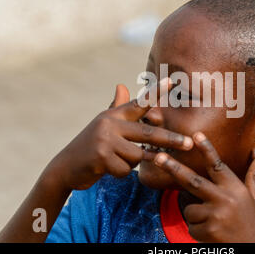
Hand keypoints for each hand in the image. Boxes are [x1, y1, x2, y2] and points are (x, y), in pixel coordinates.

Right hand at [43, 78, 193, 190]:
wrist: (65, 166)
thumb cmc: (90, 145)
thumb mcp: (104, 124)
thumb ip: (118, 107)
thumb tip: (122, 84)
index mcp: (114, 114)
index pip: (140, 102)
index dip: (157, 92)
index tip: (173, 81)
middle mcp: (110, 123)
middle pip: (148, 133)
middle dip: (170, 139)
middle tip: (189, 143)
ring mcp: (105, 139)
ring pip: (137, 155)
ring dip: (131, 163)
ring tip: (116, 160)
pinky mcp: (101, 157)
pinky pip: (125, 169)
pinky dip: (120, 172)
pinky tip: (106, 168)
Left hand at [153, 132, 254, 242]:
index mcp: (235, 188)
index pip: (217, 165)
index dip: (206, 149)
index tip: (195, 135)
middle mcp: (225, 199)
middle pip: (192, 180)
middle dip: (173, 167)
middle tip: (158, 156)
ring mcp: (216, 215)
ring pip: (189, 209)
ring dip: (196, 215)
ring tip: (214, 223)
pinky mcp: (209, 231)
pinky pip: (191, 227)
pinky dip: (198, 230)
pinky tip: (213, 235)